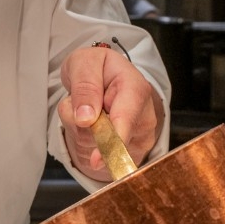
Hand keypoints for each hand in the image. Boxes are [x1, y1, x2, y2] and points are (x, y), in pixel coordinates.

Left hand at [57, 43, 164, 182]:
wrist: (103, 76)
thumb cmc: (95, 66)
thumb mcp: (83, 63)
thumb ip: (84, 87)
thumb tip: (85, 119)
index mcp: (136, 88)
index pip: (126, 121)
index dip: (111, 141)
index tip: (95, 161)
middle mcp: (144, 115)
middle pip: (110, 140)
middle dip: (84, 130)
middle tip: (80, 104)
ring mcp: (140, 135)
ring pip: (101, 150)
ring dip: (83, 134)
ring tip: (89, 111)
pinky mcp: (132, 150)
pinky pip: (102, 157)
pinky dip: (88, 143)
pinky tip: (94, 125)